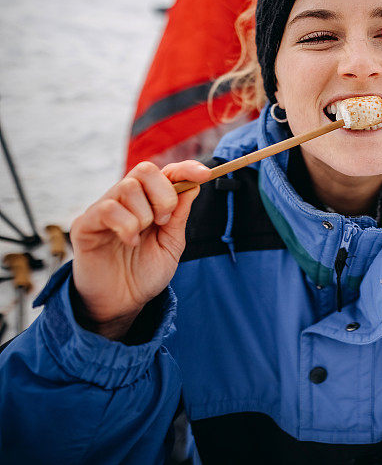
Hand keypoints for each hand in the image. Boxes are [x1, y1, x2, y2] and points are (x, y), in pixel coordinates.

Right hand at [70, 160, 210, 338]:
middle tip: (164, 222)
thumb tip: (193, 184)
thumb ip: (179, 215)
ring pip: (127, 187)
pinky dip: (126, 225)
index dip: (186, 168)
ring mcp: (103, 209)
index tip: (205, 175)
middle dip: (164, 195)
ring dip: (144, 215)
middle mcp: (125, 200)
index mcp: (148, 202)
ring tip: (142, 237)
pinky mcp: (85, 224)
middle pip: (145, 170)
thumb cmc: (145, 273)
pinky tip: (129, 242)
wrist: (122, 303)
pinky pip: (107, 209)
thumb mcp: (171, 244)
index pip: (166, 172)